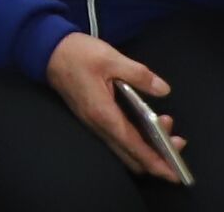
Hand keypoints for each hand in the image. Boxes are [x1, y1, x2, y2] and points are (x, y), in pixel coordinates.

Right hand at [45, 31, 180, 182]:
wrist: (46, 50)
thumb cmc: (77, 54)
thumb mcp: (110, 58)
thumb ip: (139, 74)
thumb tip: (163, 89)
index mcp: (104, 114)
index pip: (135, 148)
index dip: (157, 163)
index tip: (176, 173)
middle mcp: (99, 126)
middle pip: (131, 157)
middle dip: (157, 159)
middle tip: (177, 142)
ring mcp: (94, 124)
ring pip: (124, 150)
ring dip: (148, 148)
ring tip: (166, 127)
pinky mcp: (93, 119)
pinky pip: (118, 140)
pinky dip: (137, 140)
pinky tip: (147, 124)